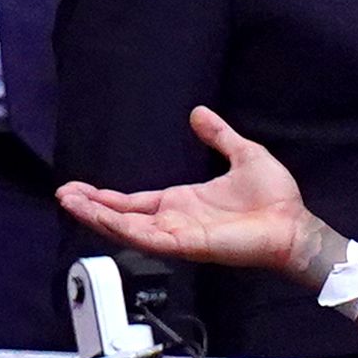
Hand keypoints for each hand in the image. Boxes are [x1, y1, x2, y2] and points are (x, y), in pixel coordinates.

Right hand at [54, 107, 336, 279]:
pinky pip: (147, 238)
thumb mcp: (243, 153)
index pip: (133, 203)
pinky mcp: (186, 244)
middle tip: (62, 195)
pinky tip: (101, 216)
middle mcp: (174, 220)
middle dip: (90, 207)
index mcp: (182, 202)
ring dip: (97, 216)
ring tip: (69, 202)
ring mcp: (178, 235)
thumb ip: (219, 135)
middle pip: (121, 216)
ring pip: (126, 228)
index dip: (105, 197)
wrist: (294, 224)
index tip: (78, 187)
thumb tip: (199, 113)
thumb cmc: (275, 198)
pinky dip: (121, 228)